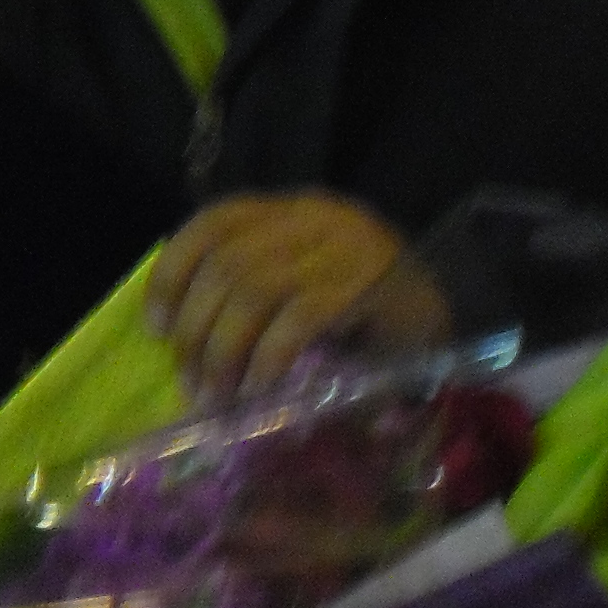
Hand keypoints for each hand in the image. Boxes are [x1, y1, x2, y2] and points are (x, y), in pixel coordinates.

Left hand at [146, 192, 452, 406]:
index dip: (173, 273)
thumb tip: (185, 342)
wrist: (451, 320)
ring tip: (217, 398)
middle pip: (227, 265)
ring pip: (253, 290)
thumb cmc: (370, 313)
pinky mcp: (366, 286)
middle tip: (192, 385)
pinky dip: (266, 360)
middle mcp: (315, 217)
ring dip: (223, 351)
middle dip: (196, 332)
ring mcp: (344, 247)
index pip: (214, 223)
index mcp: (293, 209)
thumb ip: (256, 292)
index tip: (156, 326)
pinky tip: (258, 392)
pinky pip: (296, 321)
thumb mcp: (307, 284)